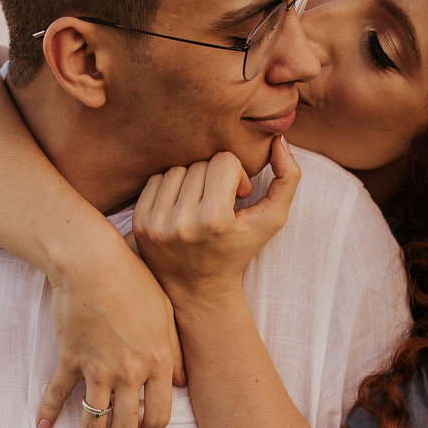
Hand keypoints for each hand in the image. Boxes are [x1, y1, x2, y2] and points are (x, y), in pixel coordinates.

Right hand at [37, 229, 184, 427]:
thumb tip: (182, 385)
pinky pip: (59, 391)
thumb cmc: (135, 282)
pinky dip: (48, 410)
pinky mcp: (70, 357)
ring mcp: (97, 367)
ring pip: (94, 417)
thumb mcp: (167, 315)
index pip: (158, 414)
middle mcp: (128, 372)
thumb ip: (176, 353)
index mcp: (157, 363)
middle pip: (126, 425)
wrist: (93, 263)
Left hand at [132, 138, 300, 317]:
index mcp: (214, 220)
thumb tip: (280, 139)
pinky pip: (155, 180)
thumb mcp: (273, 219)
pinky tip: (181, 209)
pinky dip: (171, 189)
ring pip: (177, 169)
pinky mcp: (139, 223)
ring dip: (192, 182)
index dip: (236, 176)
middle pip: (200, 163)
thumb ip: (288, 178)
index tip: (237, 199)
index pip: (224, 161)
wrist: (199, 288)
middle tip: (219, 203)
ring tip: (200, 205)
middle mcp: (181, 222)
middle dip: (214, 178)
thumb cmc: (239, 249)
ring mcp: (156, 223)